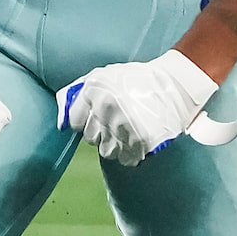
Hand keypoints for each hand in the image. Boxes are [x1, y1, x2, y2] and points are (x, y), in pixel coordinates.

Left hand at [56, 51, 236, 166]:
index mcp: (95, 92)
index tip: (97, 118)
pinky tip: (136, 141)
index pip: (74, 122)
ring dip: (115, 144)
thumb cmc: (137, 79)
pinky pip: (125, 159)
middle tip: (117, 122)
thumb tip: (60, 122)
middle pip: (90, 138)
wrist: (176, 84)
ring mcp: (125, 125)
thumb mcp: (102, 76)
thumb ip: (78, 94)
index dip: (84, 122)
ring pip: (106, 151)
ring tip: (127, 131)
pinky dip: (130, 153)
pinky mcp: (142, 139)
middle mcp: (107, 108)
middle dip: (101, 132)